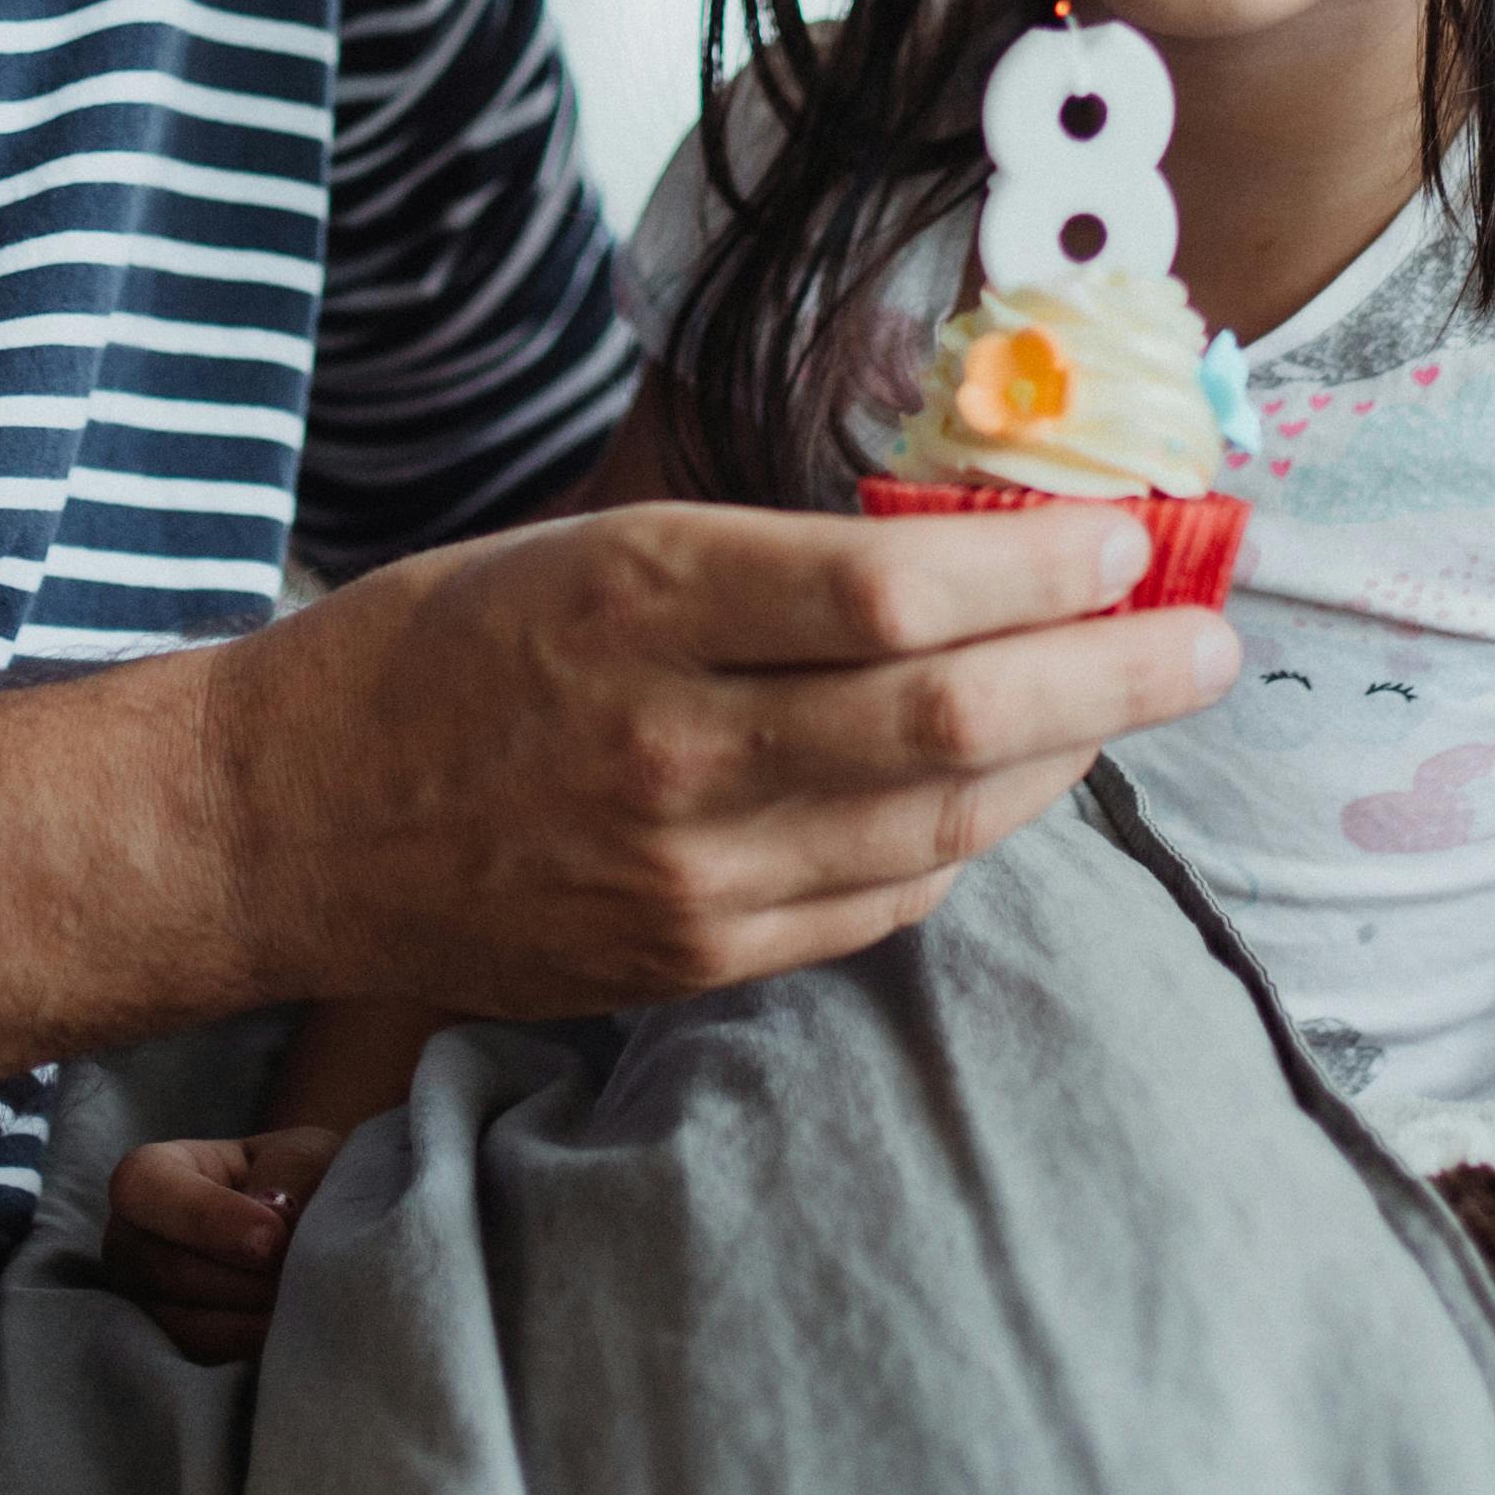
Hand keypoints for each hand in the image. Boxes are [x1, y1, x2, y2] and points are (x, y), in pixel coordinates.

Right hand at [102, 1120, 352, 1363]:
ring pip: (182, 1322)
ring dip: (249, 1314)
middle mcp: (131, 1238)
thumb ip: (288, 1174)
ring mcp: (142, 1297)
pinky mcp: (170, 1342)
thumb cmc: (295, 1176)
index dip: (207, 1216)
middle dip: (244, 1277)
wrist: (302, 1221)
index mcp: (151, 1174)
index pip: (144, 1188)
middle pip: (168, 1268)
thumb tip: (275, 1223)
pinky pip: (199, 1356)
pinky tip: (286, 1328)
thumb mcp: (303, 1154)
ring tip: (302, 1299)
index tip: (273, 1238)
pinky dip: (247, 1343)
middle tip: (302, 1273)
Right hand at [207, 492, 1228, 1019]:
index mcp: (641, 599)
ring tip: (1121, 698)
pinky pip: (884, 896)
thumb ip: (767, 563)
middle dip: (1120, 674)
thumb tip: (971, 551)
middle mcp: (674, 743)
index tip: (1136, 533)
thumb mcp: (592, 545)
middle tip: (1208, 638)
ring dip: (1063, 757)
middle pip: (960, 715)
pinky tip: (997, 782)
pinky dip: (965, 832)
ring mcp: (688, 871)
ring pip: (946, 818)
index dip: (1051, 567)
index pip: (902, 589)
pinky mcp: (691, 961)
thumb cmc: (442, 648)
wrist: (286, 823)